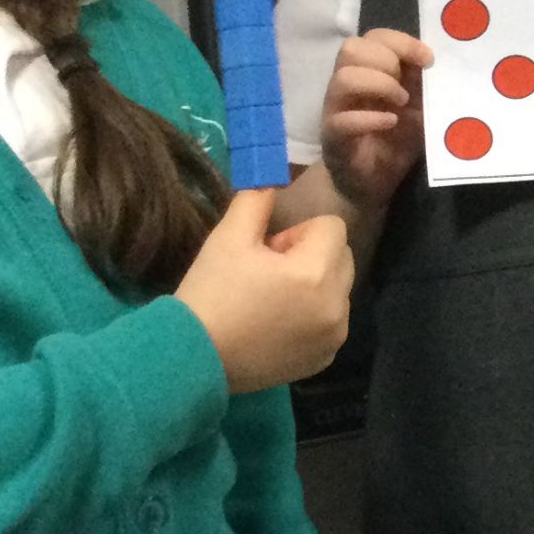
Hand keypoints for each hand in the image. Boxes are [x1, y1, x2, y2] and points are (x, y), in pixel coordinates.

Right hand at [176, 190, 353, 393]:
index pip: (331, 227)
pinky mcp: (325, 358)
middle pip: (341, 256)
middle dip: (310, 256)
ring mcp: (334, 335)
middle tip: (267, 274)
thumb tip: (275, 175)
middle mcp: (336, 305)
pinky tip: (275, 325)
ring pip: (338, 288)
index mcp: (316, 271)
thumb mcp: (228, 237)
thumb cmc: (210, 294)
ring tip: (269, 300)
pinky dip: (312, 316)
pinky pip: (332, 321)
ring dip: (313, 285)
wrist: (192, 358)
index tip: (266, 253)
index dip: (296, 233)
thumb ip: (257, 199)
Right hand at [320, 28, 432, 211]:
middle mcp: (347, 84)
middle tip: (407, 86)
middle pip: (351, 48)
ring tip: (402, 103)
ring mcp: (335, 109)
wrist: (374, 182)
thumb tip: (444, 61)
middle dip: (386, 60)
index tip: (428, 58)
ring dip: (379, 85)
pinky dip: (370, 118)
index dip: (400, 42)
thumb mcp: (420, 108)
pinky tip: (391, 123)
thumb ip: (425, 84)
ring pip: (343, 79)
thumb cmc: (396, 139)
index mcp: (368, 71)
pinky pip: (341, 120)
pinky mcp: (333, 137)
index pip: (373, 37)